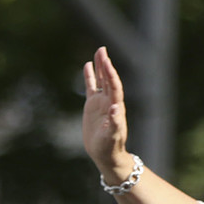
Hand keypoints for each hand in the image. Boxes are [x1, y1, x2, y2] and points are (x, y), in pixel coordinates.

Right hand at [82, 46, 134, 181]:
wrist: (106, 154)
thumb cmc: (111, 147)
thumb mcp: (113, 136)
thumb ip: (115, 122)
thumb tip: (116, 107)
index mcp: (116, 107)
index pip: (114, 87)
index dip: (111, 74)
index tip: (106, 61)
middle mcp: (110, 102)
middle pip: (108, 79)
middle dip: (105, 65)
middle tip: (102, 49)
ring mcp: (101, 102)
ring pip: (100, 81)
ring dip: (99, 67)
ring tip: (98, 52)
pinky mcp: (93, 106)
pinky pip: (91, 88)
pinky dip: (89, 77)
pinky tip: (87, 66)